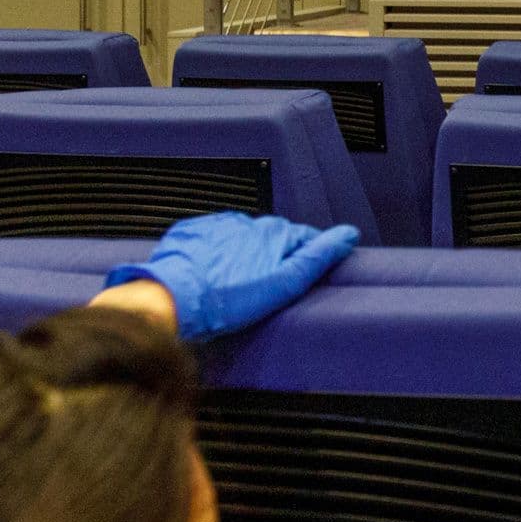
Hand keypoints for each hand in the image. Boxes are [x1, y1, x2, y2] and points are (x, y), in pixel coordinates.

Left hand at [100, 213, 356, 340]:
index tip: (308, 269)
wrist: (172, 298)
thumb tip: (348, 234)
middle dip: (276, 255)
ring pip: (241, 237)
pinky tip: (214, 275)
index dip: (309, 253)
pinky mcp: (190, 233)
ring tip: (240, 282)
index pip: (303, 237)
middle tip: (272, 283)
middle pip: (271, 237)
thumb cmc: (227, 299)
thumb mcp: (283, 284)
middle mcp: (245, 222)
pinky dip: (217, 253)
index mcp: (272, 233)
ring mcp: (216, 226)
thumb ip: (317, 258)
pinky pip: (211, 240)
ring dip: (245, 253)